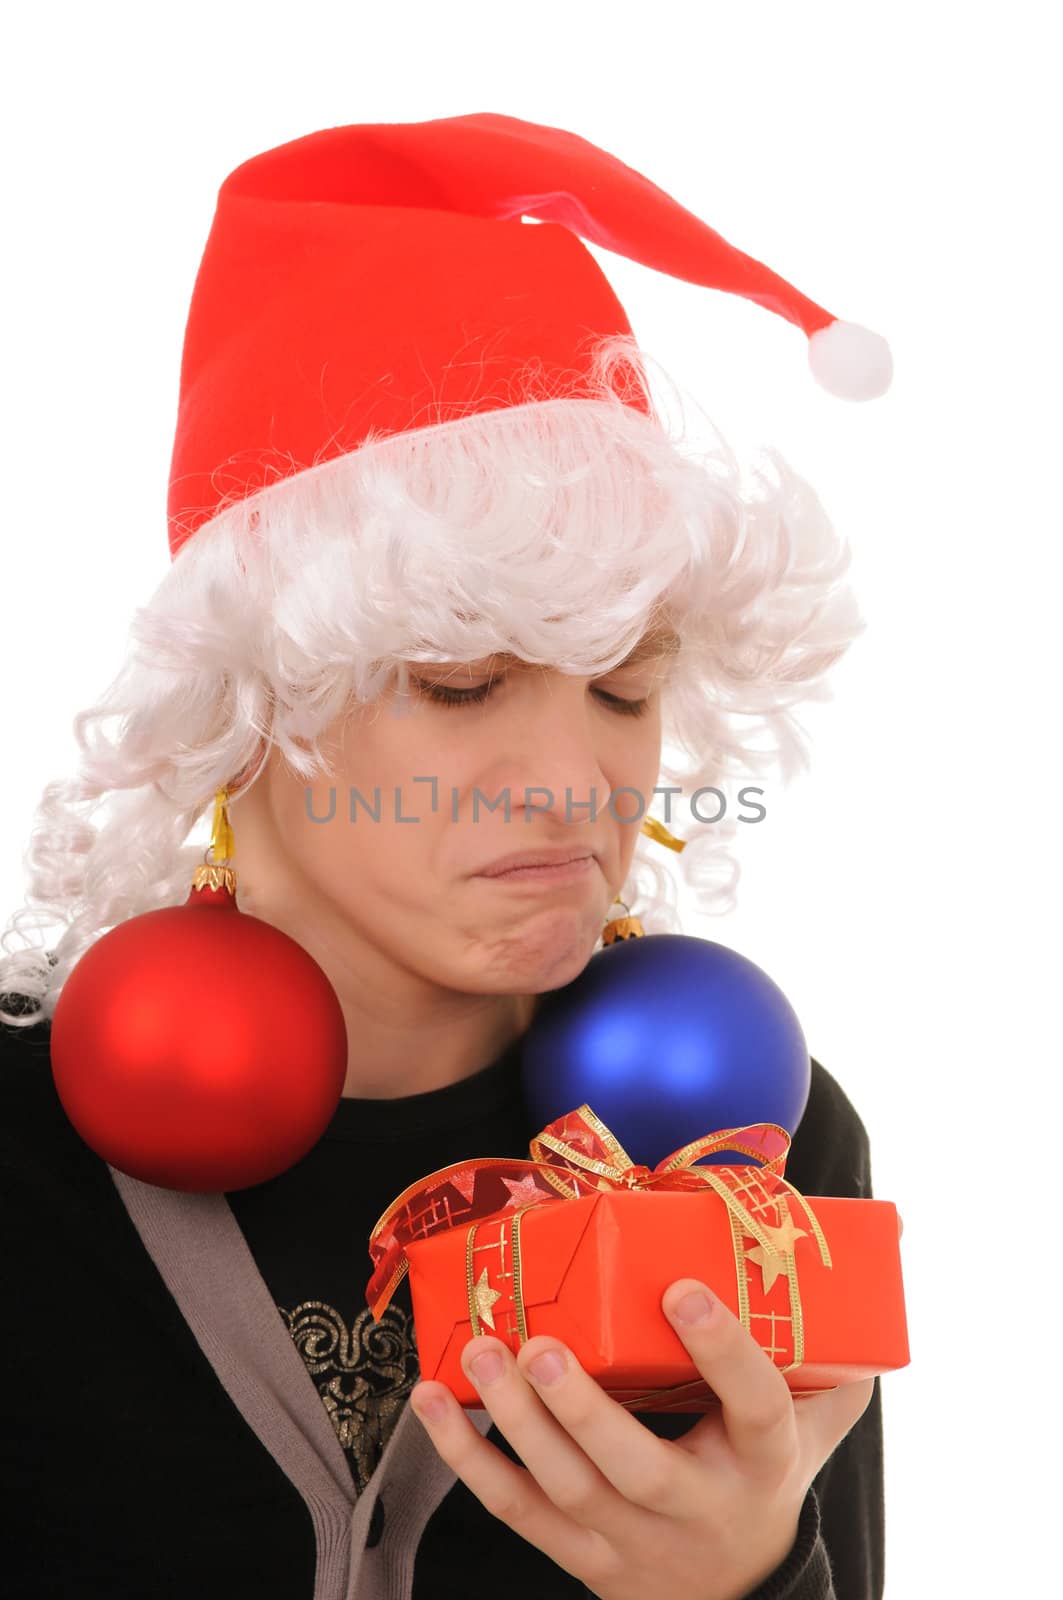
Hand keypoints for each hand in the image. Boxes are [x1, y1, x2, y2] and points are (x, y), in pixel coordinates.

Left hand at [408, 1266, 883, 1599]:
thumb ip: (824, 1354)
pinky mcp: (576, 1553)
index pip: (754, 1407)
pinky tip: (430, 1402)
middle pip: (635, 1470)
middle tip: (541, 1346)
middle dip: (582, 1412)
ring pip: (562, 1491)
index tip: (683, 1288)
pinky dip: (465, 1457)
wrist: (734, 1596)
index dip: (721, 1349)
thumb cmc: (763, 1479)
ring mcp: (627, 1540)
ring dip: (510, 1425)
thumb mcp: (811, 1426)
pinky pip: (513, 1509)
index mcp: (760, 1463)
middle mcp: (694, 1508)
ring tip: (477, 1354)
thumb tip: (827, 1256)